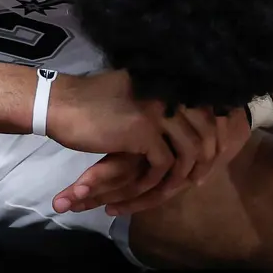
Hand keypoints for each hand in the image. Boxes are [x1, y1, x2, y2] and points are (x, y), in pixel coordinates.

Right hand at [46, 71, 218, 212]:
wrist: (60, 104)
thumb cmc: (91, 104)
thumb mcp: (134, 99)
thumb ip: (160, 107)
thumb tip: (185, 126)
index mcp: (170, 83)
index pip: (208, 112)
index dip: (213, 139)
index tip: (208, 160)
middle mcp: (170, 93)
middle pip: (206, 133)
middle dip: (205, 161)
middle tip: (199, 181)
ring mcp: (159, 111)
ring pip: (187, 152)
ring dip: (182, 175)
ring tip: (174, 189)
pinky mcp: (145, 131)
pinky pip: (163, 164)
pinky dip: (158, 180)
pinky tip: (149, 189)